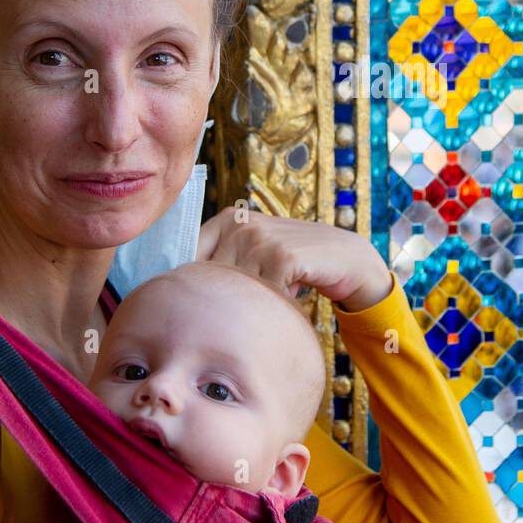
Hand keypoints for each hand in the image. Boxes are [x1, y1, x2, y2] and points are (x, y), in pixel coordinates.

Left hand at [196, 207, 392, 312]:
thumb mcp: (255, 253)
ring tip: (276, 291)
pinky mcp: (283, 257)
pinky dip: (277, 303)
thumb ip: (222, 261)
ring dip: (256, 300)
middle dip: (228, 296)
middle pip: (211, 278)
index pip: (189, 254)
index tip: (191, 300)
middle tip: (253, 298)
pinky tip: (293, 291)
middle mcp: (242, 225)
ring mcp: (262, 239)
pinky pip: (264, 296)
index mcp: (229, 219)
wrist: (345, 258)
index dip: (189, 281)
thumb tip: (177, 288)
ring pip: (237, 290)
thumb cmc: (294, 261)